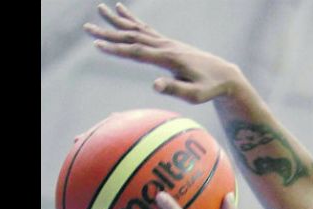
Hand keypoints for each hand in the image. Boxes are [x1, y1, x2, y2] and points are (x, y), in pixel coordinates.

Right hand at [84, 3, 242, 103]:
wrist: (225, 75)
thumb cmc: (210, 88)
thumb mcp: (195, 95)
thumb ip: (175, 89)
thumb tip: (154, 85)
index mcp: (169, 58)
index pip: (137, 52)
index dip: (117, 49)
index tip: (97, 45)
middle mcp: (166, 46)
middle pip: (133, 38)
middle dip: (109, 34)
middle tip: (87, 28)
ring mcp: (167, 42)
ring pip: (138, 30)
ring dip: (117, 21)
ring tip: (100, 9)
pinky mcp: (169, 43)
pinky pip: (147, 29)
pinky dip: (132, 20)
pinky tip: (121, 10)